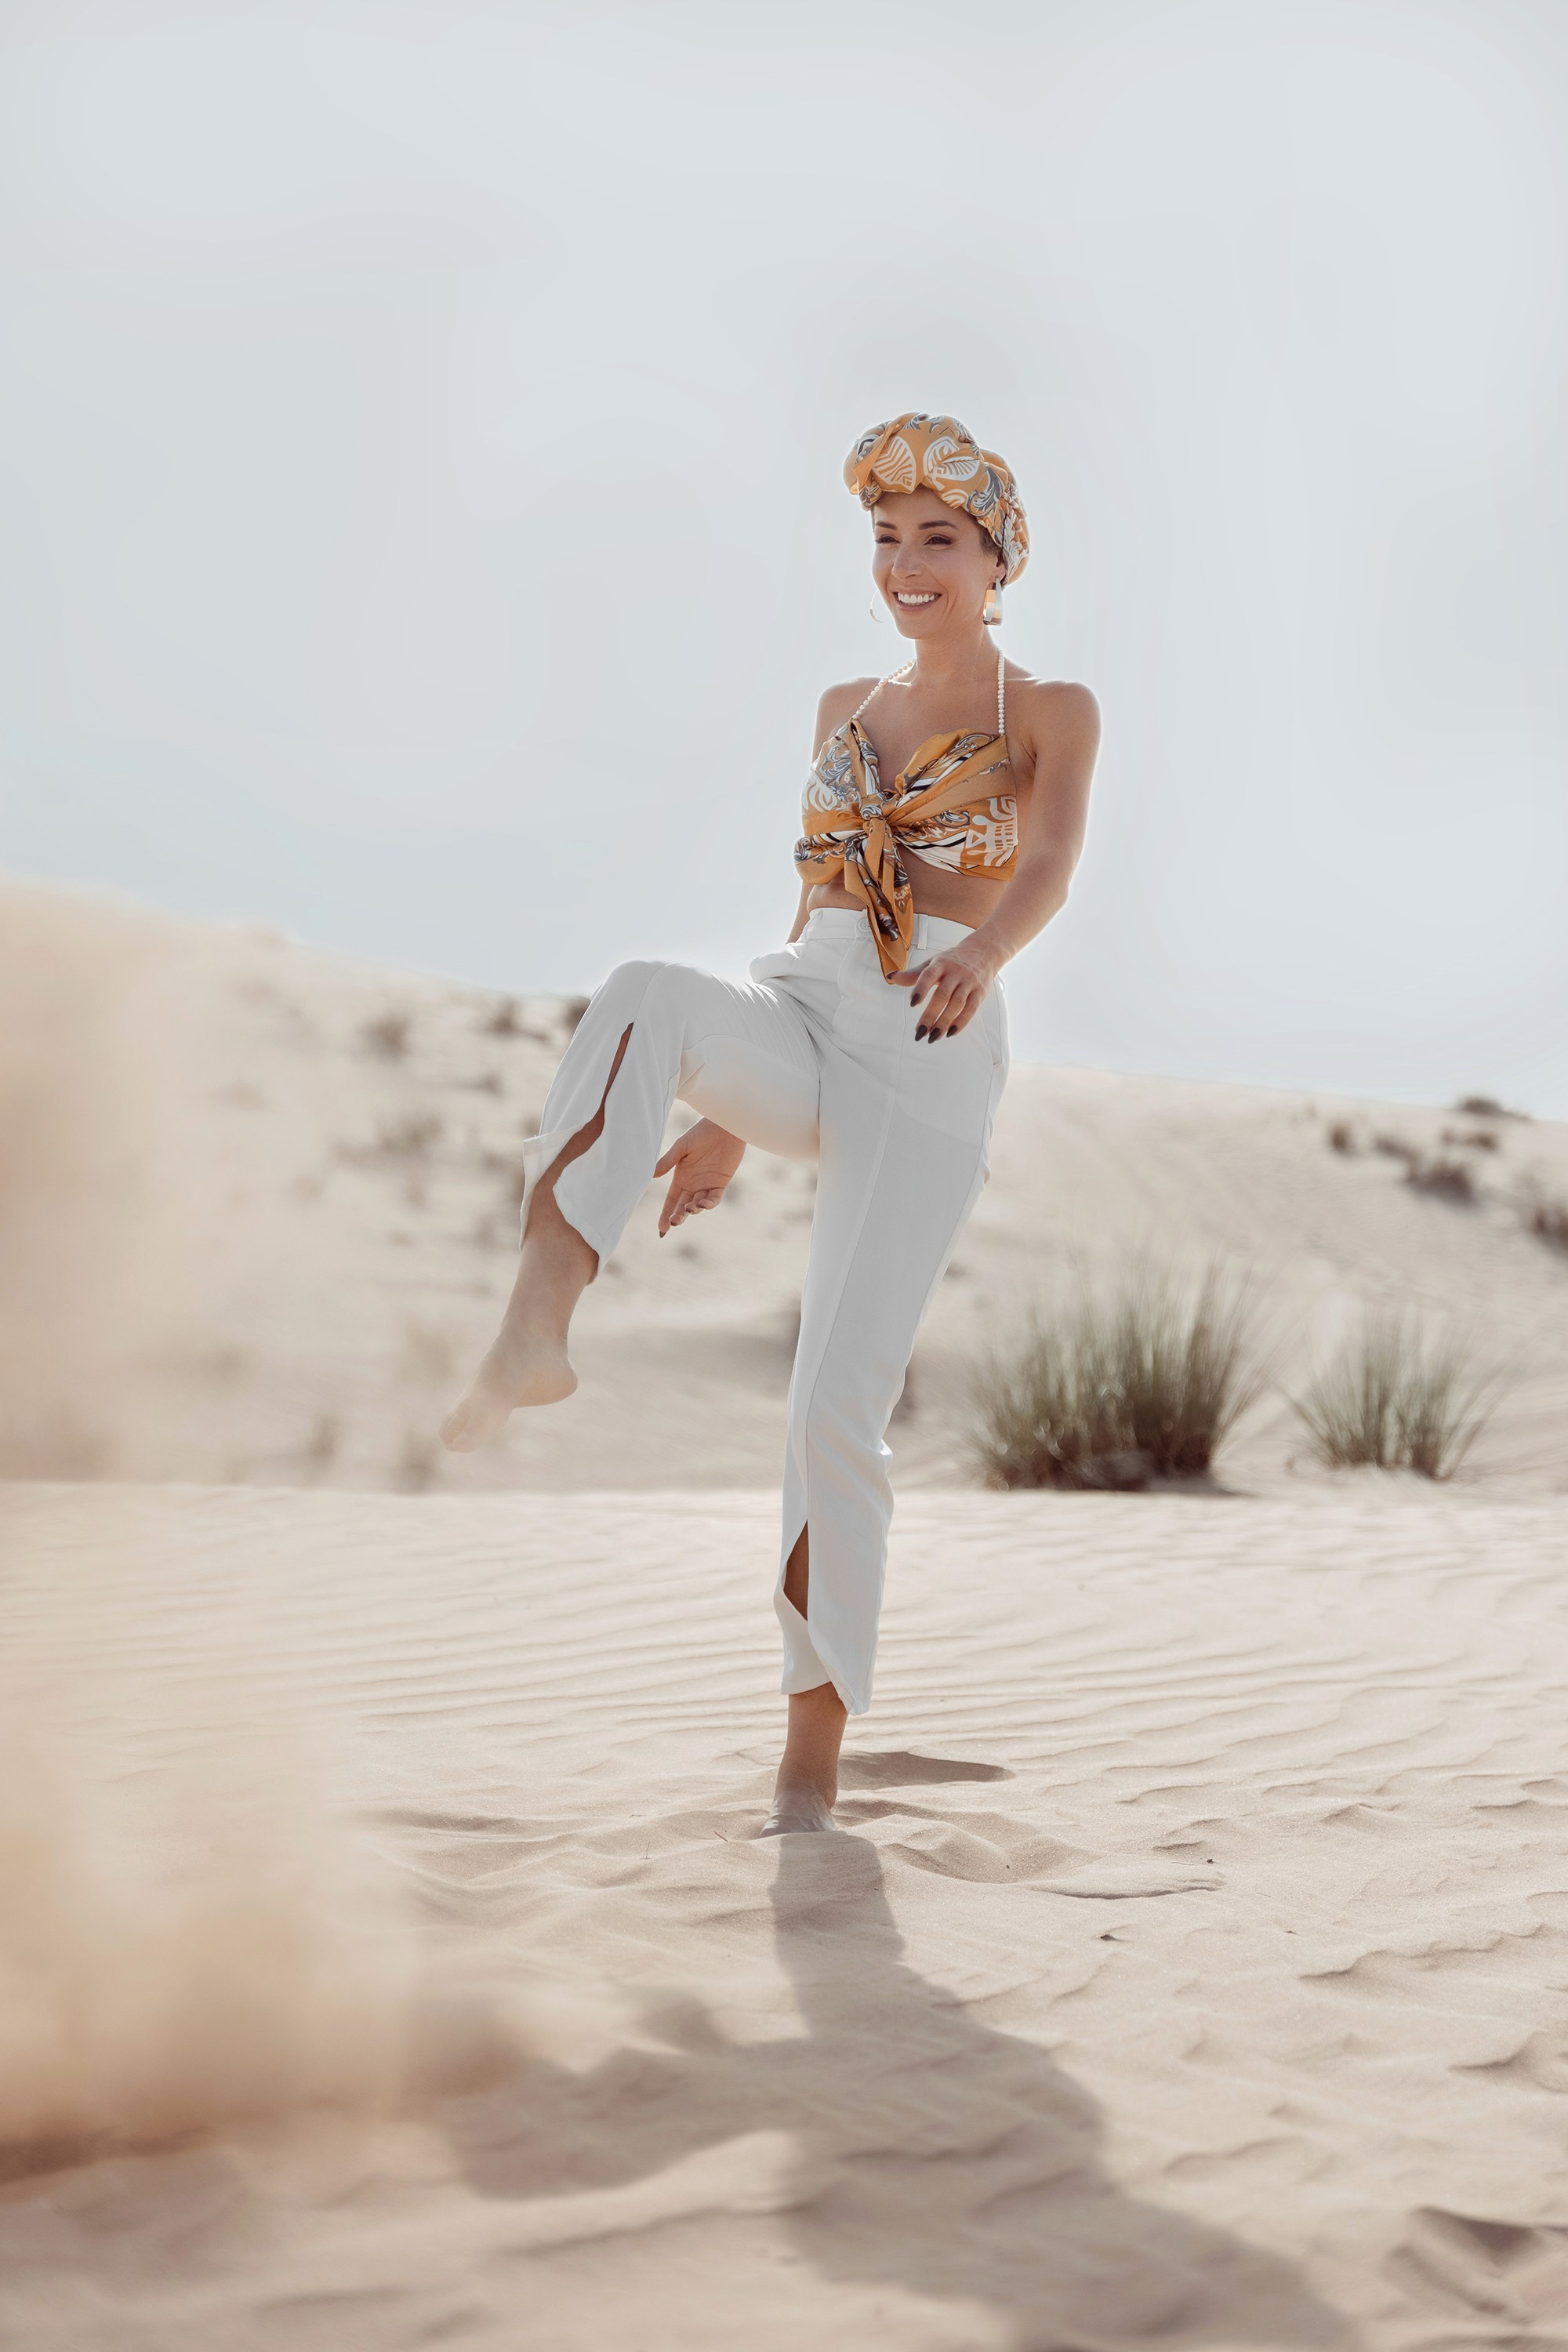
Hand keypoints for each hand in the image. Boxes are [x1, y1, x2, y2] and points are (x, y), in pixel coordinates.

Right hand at [654, 1119, 745, 1234]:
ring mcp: (707, 1185)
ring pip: (698, 1205)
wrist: (723, 1127)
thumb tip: (651, 1175)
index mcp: (681, 1177)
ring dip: (693, 1210)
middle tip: (673, 1223)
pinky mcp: (721, 1184)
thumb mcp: (681, 1147)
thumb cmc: (701, 1133)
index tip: (661, 1229)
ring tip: (689, 1208)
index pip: (671, 1201)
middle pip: (683, 1207)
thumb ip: (668, 1161)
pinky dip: (709, 1204)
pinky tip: (703, 1203)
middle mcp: (693, 1184)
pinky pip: (715, 1199)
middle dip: (677, 1217)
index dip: (665, 1214)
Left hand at [886, 937, 1003, 1038]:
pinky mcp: (980, 992)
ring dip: (944, 1022)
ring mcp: (969, 982)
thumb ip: (913, 974)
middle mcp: (956, 972)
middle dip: (930, 1015)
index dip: (921, 988)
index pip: (929, 975)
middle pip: (943, 995)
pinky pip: (971, 1008)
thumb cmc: (952, 960)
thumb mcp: (932, 963)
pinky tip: (950, 1033)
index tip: (912, 1004)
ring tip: (933, 1036)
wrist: (982, 952)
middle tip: (920, 1031)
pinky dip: (961, 1022)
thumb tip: (891, 977)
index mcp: (941, 964)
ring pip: (957, 1004)